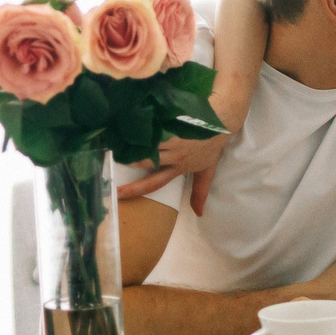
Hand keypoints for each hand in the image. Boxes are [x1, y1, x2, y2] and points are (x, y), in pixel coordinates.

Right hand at [115, 130, 233, 204]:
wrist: (221, 121)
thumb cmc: (212, 146)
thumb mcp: (207, 172)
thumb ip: (200, 192)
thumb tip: (198, 213)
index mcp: (179, 168)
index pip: (155, 183)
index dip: (135, 190)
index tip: (118, 194)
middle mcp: (175, 156)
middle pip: (146, 161)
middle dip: (129, 160)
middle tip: (113, 157)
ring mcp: (174, 139)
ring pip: (149, 143)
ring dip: (134, 142)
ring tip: (120, 138)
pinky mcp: (174, 124)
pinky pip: (155, 127)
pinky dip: (145, 127)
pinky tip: (135, 123)